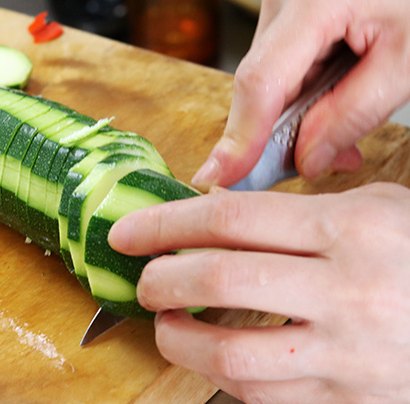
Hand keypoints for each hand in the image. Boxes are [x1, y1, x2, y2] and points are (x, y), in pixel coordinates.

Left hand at [109, 183, 409, 403]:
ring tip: (166, 321)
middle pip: (219, 279)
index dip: (166, 223)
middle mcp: (344, 289)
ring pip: (229, 352)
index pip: (230, 219)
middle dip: (161, 279)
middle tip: (145, 279)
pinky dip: (216, 371)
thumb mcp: (371, 208)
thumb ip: (291, 214)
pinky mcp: (341, 393)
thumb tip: (212, 217)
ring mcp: (343, 349)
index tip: (131, 232)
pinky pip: (257, 389)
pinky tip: (207, 352)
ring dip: (178, 338)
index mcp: (348, 228)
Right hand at [192, 0, 409, 189]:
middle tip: (319, 161)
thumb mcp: (405, 60)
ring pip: (266, 82)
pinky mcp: (284, 18)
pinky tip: (330, 105)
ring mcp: (279, 8)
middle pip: (258, 85)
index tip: (223, 175)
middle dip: (278, 134)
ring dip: (294, 118)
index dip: (242, 136)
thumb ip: (355, 113)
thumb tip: (307, 158)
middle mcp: (283, 2)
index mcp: (313, 4)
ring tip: (339, 133)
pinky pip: (278, 70)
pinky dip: (300, 97)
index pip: (261, 82)